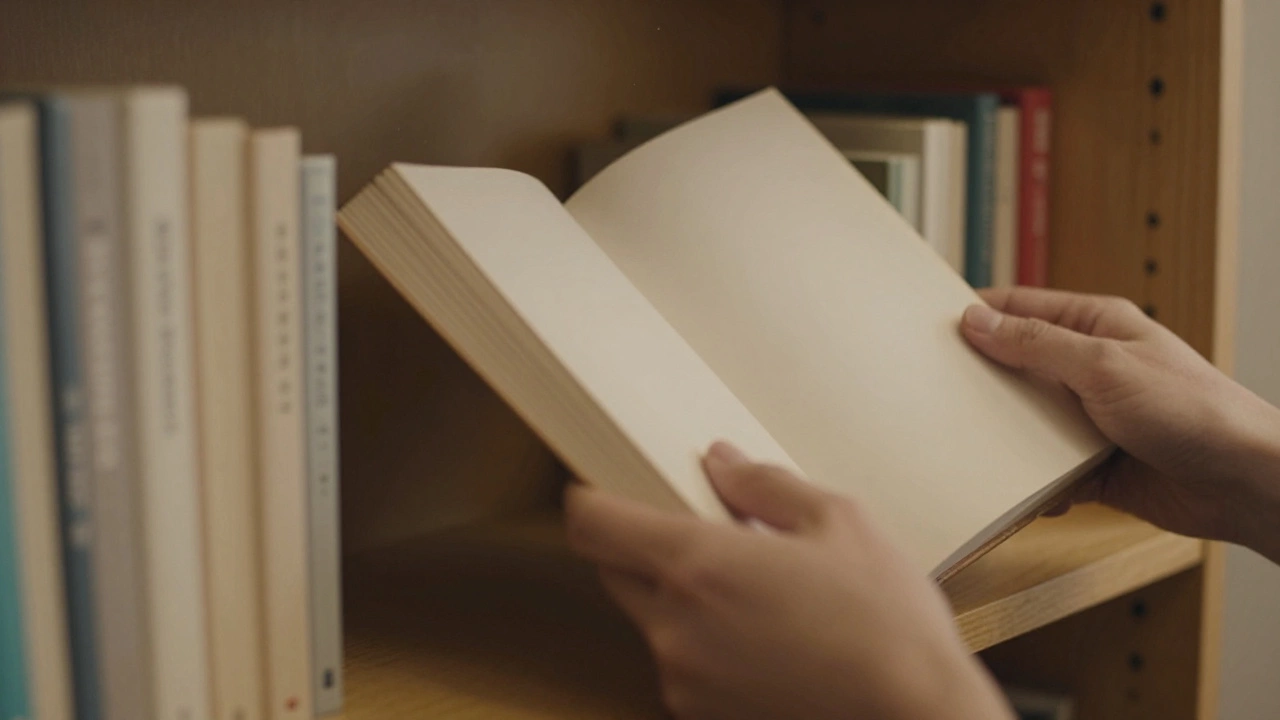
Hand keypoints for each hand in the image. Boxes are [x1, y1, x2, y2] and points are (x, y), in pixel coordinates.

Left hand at [565, 442, 1013, 719]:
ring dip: (680, 598)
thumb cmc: (887, 626)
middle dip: (644, 547)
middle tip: (703, 535)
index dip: (588, 501)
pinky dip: (703, 642)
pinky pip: (680, 661)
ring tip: (754, 592)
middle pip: (615, 570)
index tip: (597, 490)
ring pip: (651, 618)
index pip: (594, 524)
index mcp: (699, 564)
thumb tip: (722, 462)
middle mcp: (675, 625)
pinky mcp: (700, 713)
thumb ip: (765, 485)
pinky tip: (765, 634)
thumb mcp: (839, 523)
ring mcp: (683, 676)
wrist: (917, 717)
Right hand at [961, 286, 1279, 557]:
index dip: (976, 315)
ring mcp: (1090, 417)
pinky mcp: (1092, 464)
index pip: (1020, 308)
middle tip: (935, 391)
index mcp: (1095, 327)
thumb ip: (1036, 343)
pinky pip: (1044, 468)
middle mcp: (1089, 368)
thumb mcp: (1103, 366)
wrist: (1242, 482)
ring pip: (1023, 421)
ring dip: (1003, 436)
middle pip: (1015, 366)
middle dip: (980, 382)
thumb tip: (977, 320)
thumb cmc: (1193, 410)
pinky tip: (1023, 490)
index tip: (931, 328)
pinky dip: (1030, 481)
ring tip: (970, 445)